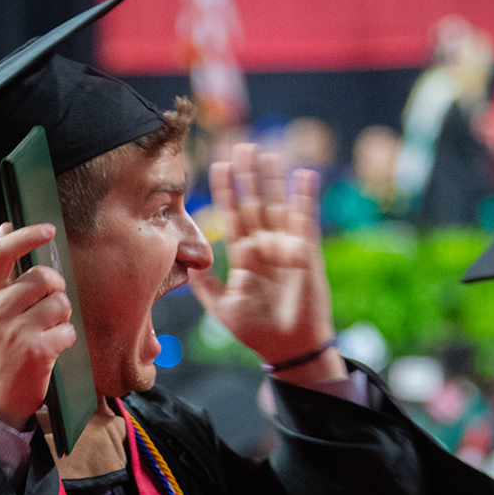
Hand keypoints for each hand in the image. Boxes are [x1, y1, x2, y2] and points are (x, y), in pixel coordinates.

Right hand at [0, 220, 71, 428]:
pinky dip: (66, 340)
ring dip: (62, 318)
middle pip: (43, 277)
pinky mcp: (36, 351)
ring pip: (60, 303)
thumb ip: (0, 273)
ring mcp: (14, 332)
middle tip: (47, 309)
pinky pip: (68, 330)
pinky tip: (51, 351)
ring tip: (46, 333)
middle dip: (55, 291)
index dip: (27, 236)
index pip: (1, 253)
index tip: (48, 229)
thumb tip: (5, 227)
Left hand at [188, 142, 338, 381]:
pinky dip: (305, 198)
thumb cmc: (256, 330)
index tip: (218, 166)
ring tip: (267, 153)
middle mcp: (265, 246)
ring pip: (277, 205)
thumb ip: (205, 284)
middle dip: (248, 176)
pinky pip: (305, 220)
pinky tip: (303, 174)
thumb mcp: (222, 307)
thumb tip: (187, 262)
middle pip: (254, 203)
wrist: (287, 348)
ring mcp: (285, 247)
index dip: (226, 192)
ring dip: (273, 180)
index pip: (232, 216)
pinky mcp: (305, 253)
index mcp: (244, 256)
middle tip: (241, 146)